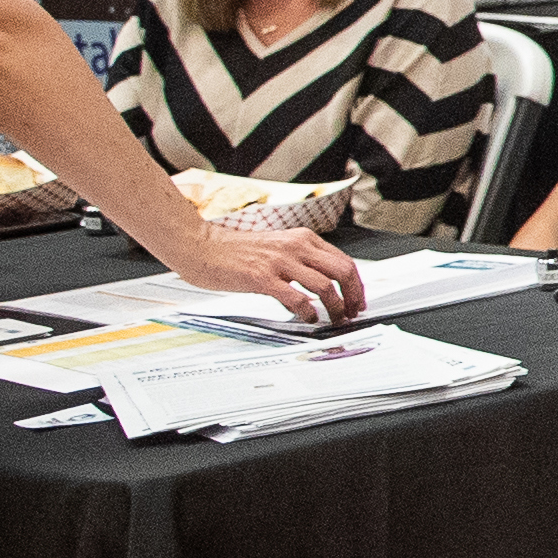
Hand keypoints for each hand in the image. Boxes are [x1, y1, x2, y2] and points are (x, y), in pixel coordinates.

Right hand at [168, 218, 365, 324]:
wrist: (200, 246)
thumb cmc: (234, 250)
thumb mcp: (277, 248)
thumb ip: (300, 263)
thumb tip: (322, 287)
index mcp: (303, 238)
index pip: (344, 261)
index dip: (356, 284)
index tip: (357, 300)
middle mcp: (296, 246)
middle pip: (343, 271)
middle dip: (353, 296)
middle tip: (352, 313)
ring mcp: (279, 261)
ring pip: (325, 286)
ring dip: (335, 307)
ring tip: (334, 319)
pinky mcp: (262, 277)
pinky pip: (297, 298)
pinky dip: (308, 312)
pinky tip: (308, 318)